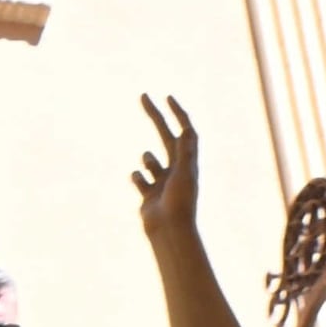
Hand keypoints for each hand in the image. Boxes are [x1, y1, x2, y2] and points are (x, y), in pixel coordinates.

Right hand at [134, 93, 207, 240]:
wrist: (169, 230)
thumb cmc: (180, 203)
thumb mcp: (184, 174)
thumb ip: (185, 152)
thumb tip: (187, 129)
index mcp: (188, 160)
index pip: (185, 129)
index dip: (178, 113)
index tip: (167, 97)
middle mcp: (176, 167)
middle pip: (164, 134)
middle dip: (154, 115)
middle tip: (143, 96)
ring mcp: (161, 178)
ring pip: (149, 158)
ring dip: (148, 162)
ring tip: (155, 177)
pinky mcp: (148, 191)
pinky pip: (137, 176)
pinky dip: (138, 178)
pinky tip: (144, 189)